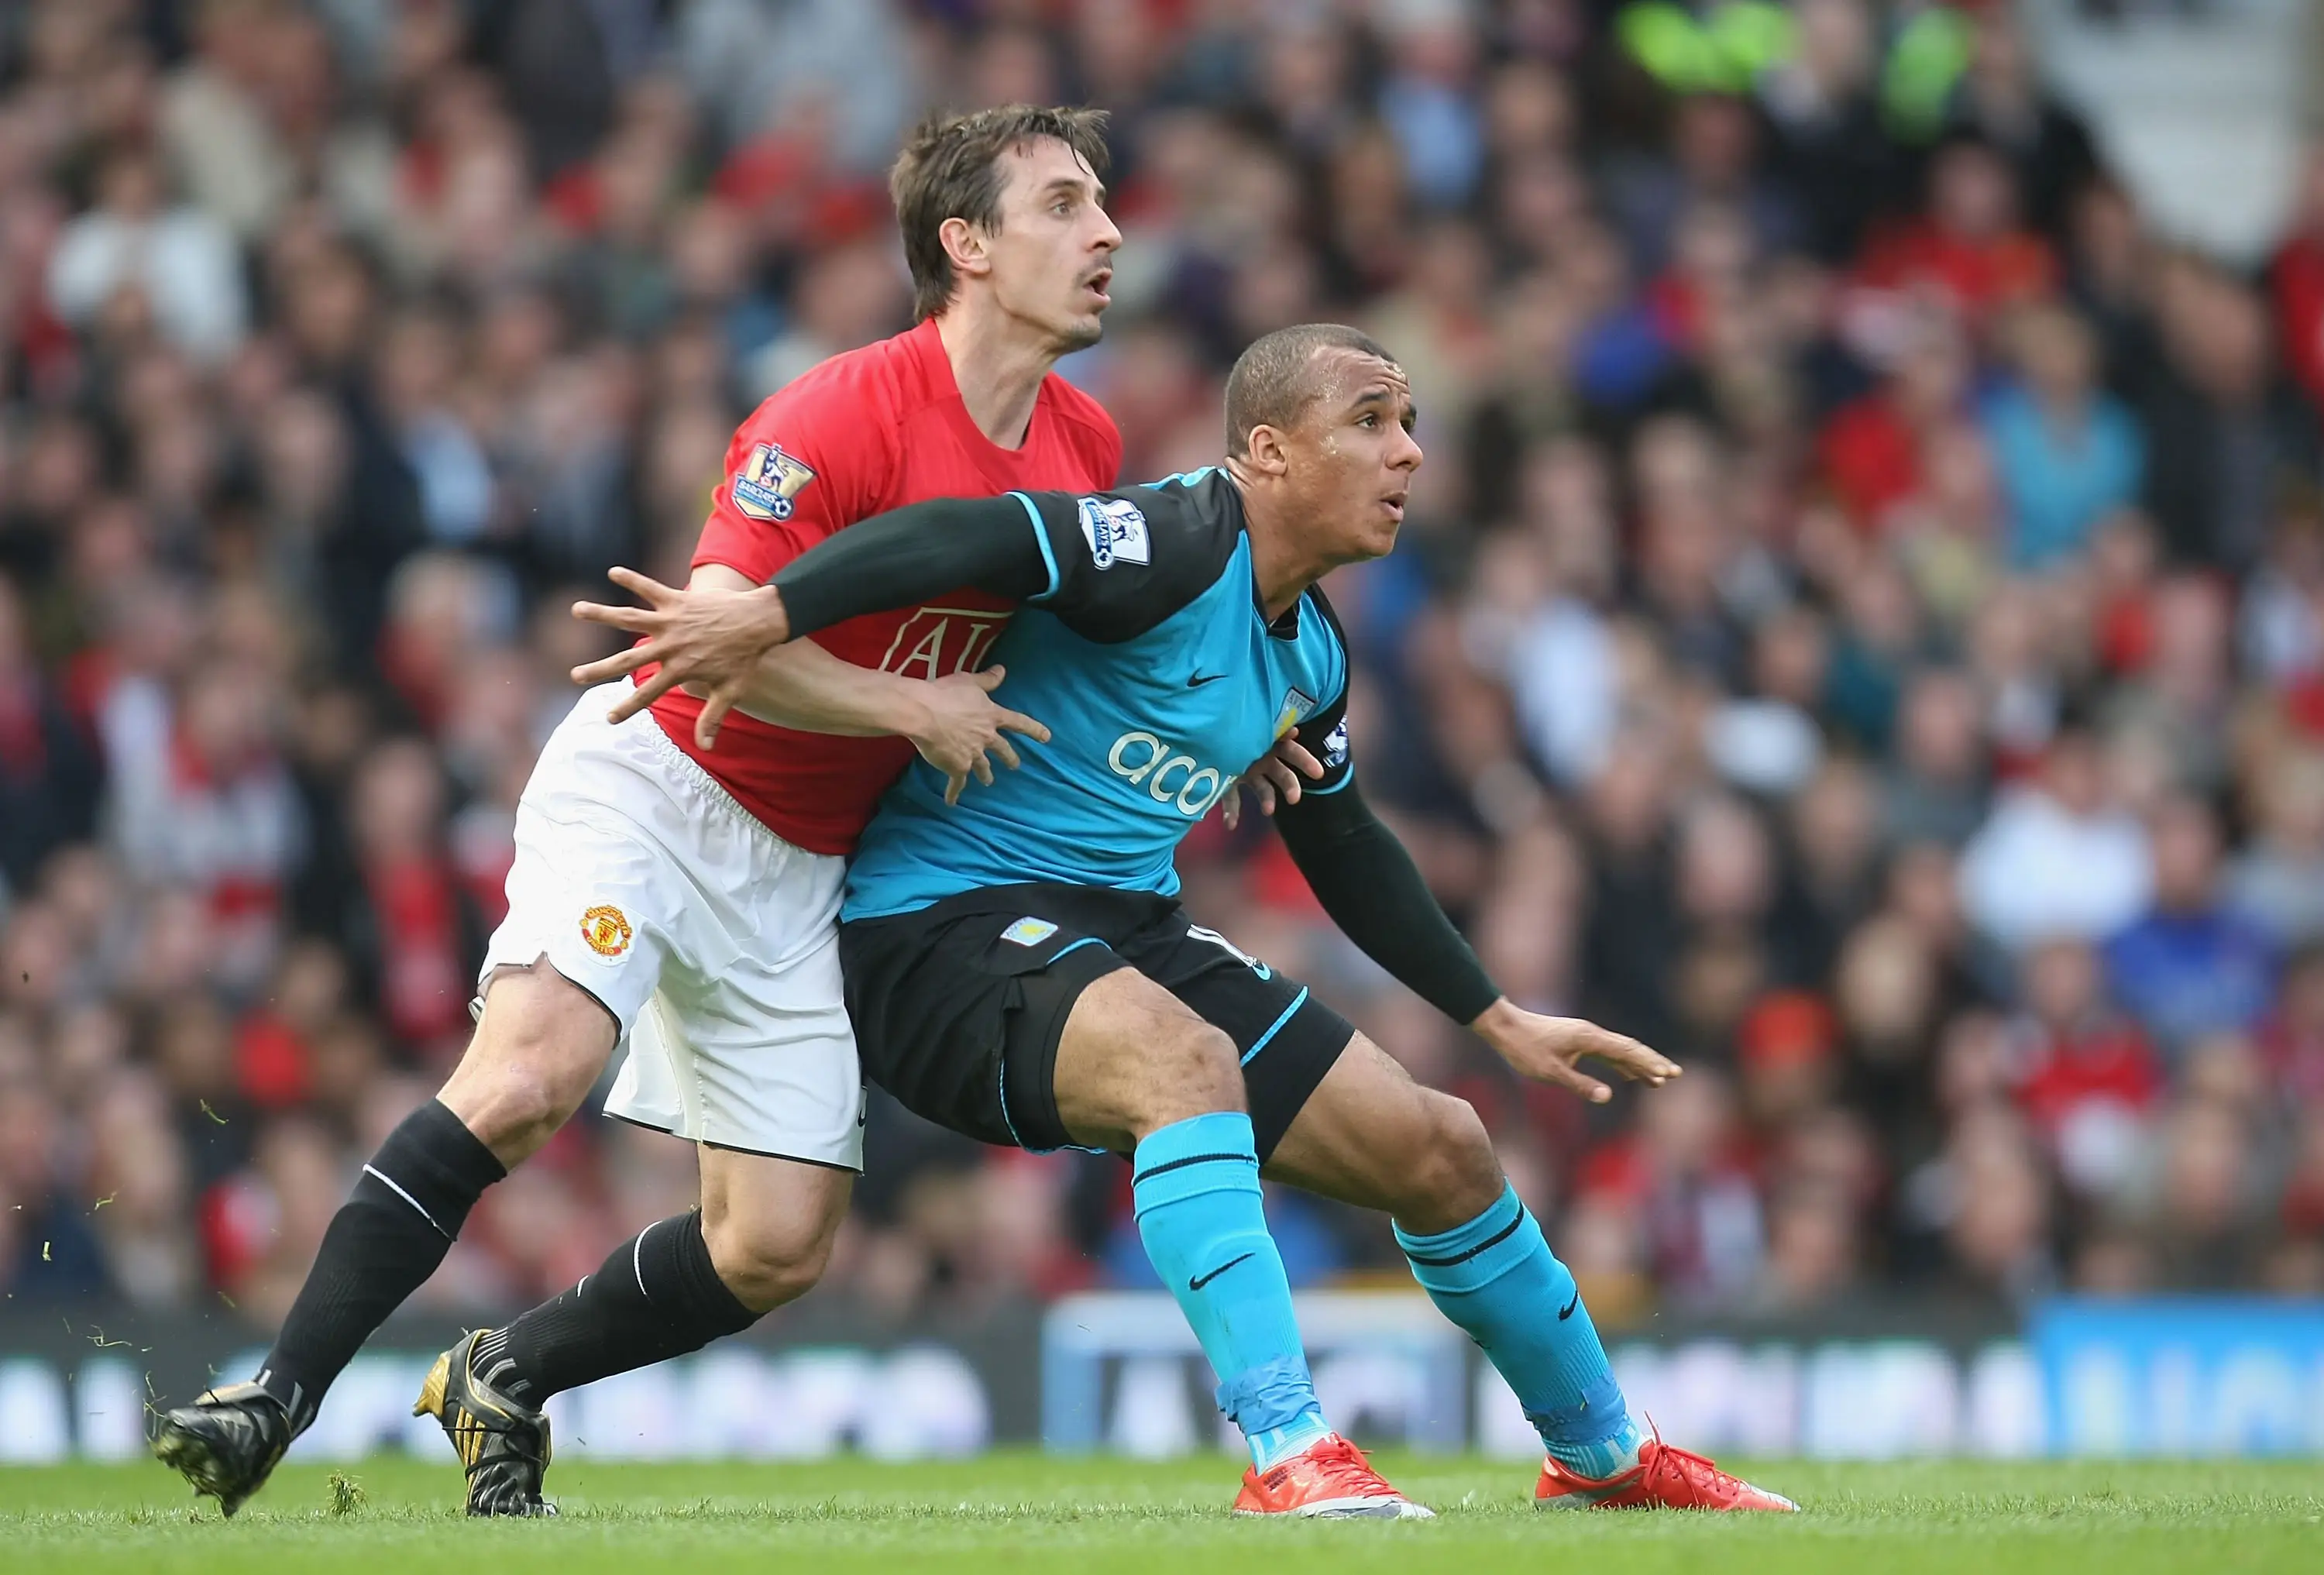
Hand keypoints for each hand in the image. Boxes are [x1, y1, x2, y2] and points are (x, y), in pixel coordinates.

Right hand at [568, 567, 791, 730]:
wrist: (759, 622)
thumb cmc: (745, 658)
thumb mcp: (731, 692)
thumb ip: (713, 718)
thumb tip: (706, 748)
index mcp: (681, 670)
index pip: (649, 694)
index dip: (629, 707)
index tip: (609, 718)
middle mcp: (670, 646)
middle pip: (628, 659)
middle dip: (600, 669)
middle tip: (575, 675)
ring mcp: (672, 621)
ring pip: (629, 617)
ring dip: (601, 613)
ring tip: (576, 609)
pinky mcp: (677, 600)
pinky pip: (650, 587)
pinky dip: (632, 579)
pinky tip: (613, 571)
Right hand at [908, 666, 1051, 805]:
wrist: (924, 713)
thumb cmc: (946, 693)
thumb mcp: (969, 681)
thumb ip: (988, 680)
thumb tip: (1002, 670)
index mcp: (991, 716)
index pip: (1018, 723)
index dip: (1034, 730)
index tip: (1047, 738)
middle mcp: (987, 737)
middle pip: (1003, 750)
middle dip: (1010, 758)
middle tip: (1015, 765)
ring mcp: (974, 754)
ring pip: (984, 768)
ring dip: (986, 775)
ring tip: (988, 781)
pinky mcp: (957, 767)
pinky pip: (957, 783)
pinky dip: (954, 793)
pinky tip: (951, 802)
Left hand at [1219, 730, 1326, 830]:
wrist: (1204, 728)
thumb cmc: (1231, 720)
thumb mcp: (1250, 722)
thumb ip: (1272, 728)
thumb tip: (1293, 730)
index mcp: (1269, 742)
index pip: (1292, 751)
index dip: (1305, 761)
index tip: (1318, 773)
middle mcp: (1261, 759)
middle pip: (1282, 774)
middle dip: (1290, 786)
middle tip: (1294, 799)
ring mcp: (1246, 771)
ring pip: (1262, 789)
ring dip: (1267, 800)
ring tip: (1268, 811)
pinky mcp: (1228, 780)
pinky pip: (1232, 798)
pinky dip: (1231, 812)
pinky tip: (1230, 824)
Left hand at [1471, 999, 1680, 1104]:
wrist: (1505, 1027)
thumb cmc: (1524, 1049)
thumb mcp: (1550, 1072)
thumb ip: (1580, 1084)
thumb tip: (1608, 1096)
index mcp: (1589, 1038)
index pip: (1626, 1051)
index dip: (1648, 1064)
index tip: (1667, 1075)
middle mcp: (1592, 1034)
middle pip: (1630, 1048)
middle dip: (1653, 1061)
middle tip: (1676, 1074)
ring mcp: (1586, 1037)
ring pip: (1620, 1050)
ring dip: (1640, 1064)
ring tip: (1660, 1078)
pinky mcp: (1578, 1042)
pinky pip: (1607, 1053)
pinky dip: (1623, 1064)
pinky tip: (1630, 1075)